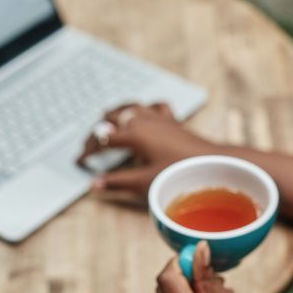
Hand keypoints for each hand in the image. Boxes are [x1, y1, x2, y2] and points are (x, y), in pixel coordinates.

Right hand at [78, 102, 213, 195]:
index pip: (102, 140)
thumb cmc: (180, 173)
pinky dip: (144, 108)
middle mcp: (143, 120)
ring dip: (116, 113)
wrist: (213, 164)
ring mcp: (159, 117)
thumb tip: (94, 185)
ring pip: (131, 107)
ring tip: (106, 119)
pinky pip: (153, 107)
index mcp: (133, 134)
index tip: (79, 162)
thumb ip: (117, 182)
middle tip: (89, 146)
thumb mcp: (144, 182)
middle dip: (98, 132)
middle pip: (111, 119)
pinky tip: (144, 112)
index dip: (88, 151)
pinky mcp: (172, 120)